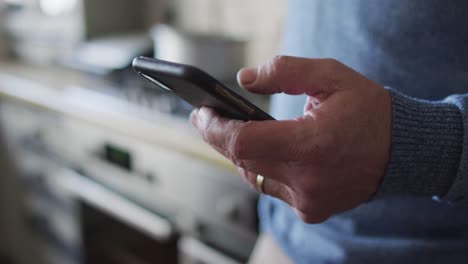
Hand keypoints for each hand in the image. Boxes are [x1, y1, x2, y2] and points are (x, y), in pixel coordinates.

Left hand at [190, 56, 391, 222]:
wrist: (403, 151)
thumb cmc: (368, 111)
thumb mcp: (330, 75)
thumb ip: (284, 72)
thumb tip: (244, 80)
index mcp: (312, 145)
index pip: (243, 143)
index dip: (215, 129)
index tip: (201, 113)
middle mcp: (308, 181)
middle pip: (242, 161)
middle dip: (219, 137)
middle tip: (208, 117)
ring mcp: (309, 200)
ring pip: (253, 176)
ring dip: (241, 154)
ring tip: (234, 130)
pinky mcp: (311, 210)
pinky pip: (272, 188)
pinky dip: (264, 169)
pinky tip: (265, 152)